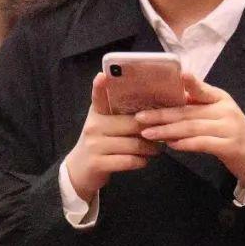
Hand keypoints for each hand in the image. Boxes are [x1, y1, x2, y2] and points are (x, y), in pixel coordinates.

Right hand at [64, 73, 161, 201]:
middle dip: (151, 130)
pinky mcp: (98, 163)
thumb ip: (121, 116)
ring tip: (157, 149)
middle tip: (164, 133)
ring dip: (150, 148)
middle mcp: (94, 126)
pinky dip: (141, 161)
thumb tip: (152, 111)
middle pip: (131, 123)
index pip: (98, 97)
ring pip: (133, 144)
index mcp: (97, 113)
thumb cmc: (100, 143)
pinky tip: (144, 161)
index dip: (100, 86)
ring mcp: (94, 145)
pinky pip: (128, 161)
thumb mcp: (104, 125)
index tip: (102, 75)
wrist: (80, 170)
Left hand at [135, 73, 244, 188]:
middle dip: (162, 115)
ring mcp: (229, 128)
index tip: (179, 74)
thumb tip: (170, 101)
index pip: (202, 89)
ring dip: (167, 131)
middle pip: (189, 111)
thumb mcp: (218, 115)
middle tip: (140, 117)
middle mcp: (226, 110)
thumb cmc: (232, 134)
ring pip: (192, 127)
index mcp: (221, 98)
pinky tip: (171, 145)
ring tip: (148, 134)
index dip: (191, 82)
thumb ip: (198, 106)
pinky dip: (185, 144)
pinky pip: (202, 144)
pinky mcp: (229, 146)